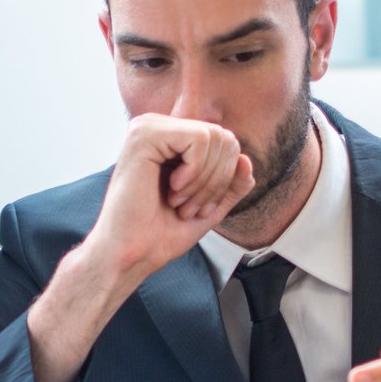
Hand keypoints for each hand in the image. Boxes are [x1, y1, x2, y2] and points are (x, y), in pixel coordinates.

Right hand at [87, 113, 255, 278]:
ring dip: (205, 181)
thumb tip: (247, 160)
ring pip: (214, 136)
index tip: (198, 208)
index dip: (224, 179)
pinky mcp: (144, 134)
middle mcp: (158, 127)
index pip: (225, 142)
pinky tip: (172, 189)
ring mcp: (148, 127)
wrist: (134, 254)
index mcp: (170, 141)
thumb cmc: (161, 234)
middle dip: (217, 180)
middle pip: (224, 137)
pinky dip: (196, 172)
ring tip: (179, 202)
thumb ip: (231, 184)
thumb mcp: (209, 207)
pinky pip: (199, 139)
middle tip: (189, 208)